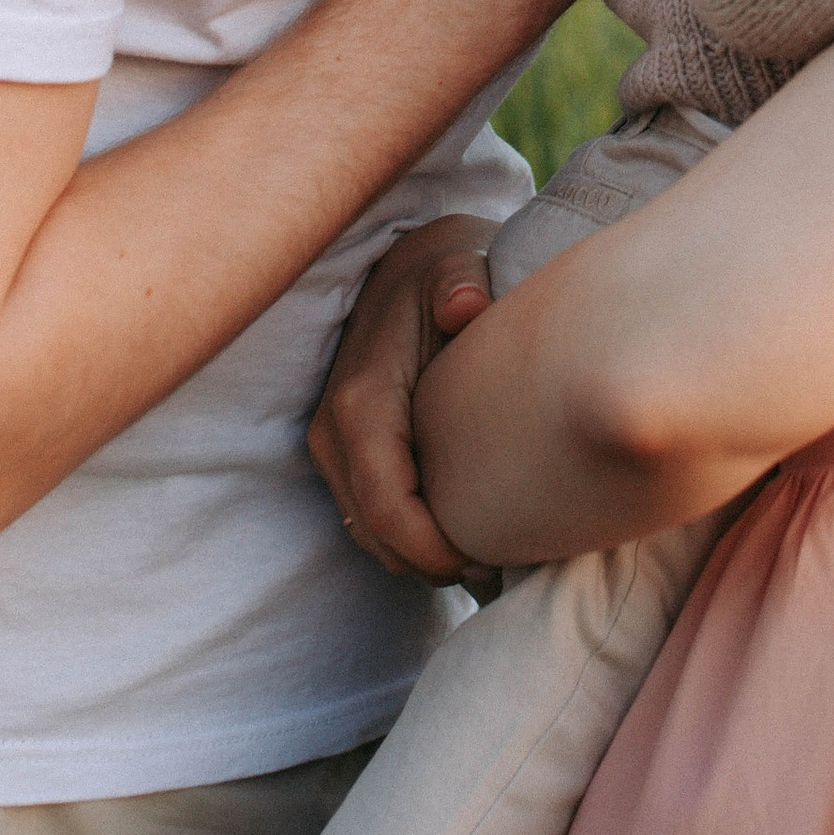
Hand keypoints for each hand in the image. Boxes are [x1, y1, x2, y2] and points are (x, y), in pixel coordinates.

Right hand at [310, 218, 502, 584]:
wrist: (409, 264)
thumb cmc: (446, 271)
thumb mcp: (458, 264)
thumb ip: (462, 282)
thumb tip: (465, 305)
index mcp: (363, 400)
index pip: (385, 505)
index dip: (431, 548)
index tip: (488, 561)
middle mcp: (335, 430)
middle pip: (375, 532)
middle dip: (433, 563)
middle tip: (500, 570)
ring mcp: (333, 444)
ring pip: (368, 532)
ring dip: (420, 557)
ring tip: (488, 559)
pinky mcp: (344, 452)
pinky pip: (369, 516)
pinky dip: (408, 539)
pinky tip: (460, 537)